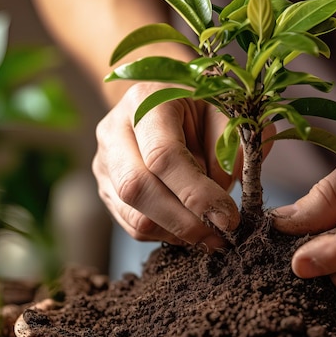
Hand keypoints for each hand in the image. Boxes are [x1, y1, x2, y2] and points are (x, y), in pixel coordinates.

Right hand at [92, 82, 239, 249]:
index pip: (163, 156)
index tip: (228, 217)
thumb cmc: (202, 105)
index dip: (196, 193)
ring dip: (176, 232)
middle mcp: (115, 130)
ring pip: (133, 214)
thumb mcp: (227, 113)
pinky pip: (132, 224)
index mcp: (145, 101)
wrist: (168, 100)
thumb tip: (222, 204)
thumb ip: (230, 151)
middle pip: (137, 188)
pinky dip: (165, 234)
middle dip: (183, 221)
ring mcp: (105, 161)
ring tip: (209, 234)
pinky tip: (190, 226)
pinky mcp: (106, 187)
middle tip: (219, 237)